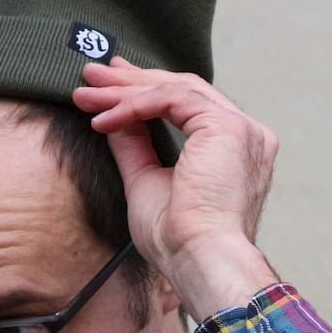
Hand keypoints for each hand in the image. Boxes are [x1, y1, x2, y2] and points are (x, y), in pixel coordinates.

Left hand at [72, 57, 279, 320]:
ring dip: (125, 90)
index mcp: (234, 150)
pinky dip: (133, 106)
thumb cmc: (176, 239)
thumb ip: (134, 147)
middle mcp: (245, 134)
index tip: (109, 87)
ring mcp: (241, 128)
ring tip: (86, 92)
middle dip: (131, 81)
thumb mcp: (145, 181)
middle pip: (182, 89)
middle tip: (91, 74)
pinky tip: (103, 118)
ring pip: (174, 89)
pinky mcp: (227, 127)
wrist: (199, 259)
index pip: (188, 105)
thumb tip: (113, 119)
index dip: (146, 91)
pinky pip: (171, 99)